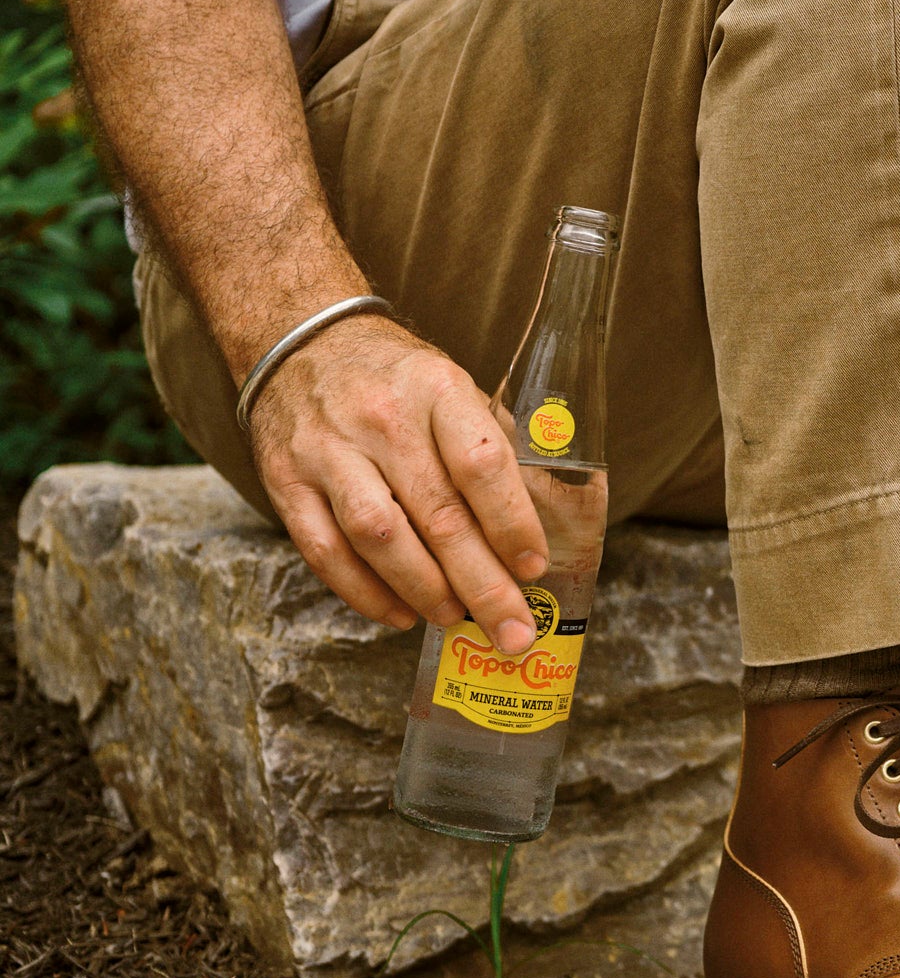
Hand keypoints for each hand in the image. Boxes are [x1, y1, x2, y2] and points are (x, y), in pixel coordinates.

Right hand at [249, 315, 549, 650]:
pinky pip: (326, 552)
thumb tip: (535, 524)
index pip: (481, 463)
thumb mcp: (452, 388)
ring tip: (456, 619)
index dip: (511, 523)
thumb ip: (489, 446)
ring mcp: (328, 452)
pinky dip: (365, 593)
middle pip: (438, 515)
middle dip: (482, 584)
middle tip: (513, 631)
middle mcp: (382, 420)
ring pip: (380, 538)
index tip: (534, 568)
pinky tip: (401, 614)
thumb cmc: (397, 381)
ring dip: (424, 589)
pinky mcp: (287, 484)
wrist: (300, 346)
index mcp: (437, 390)